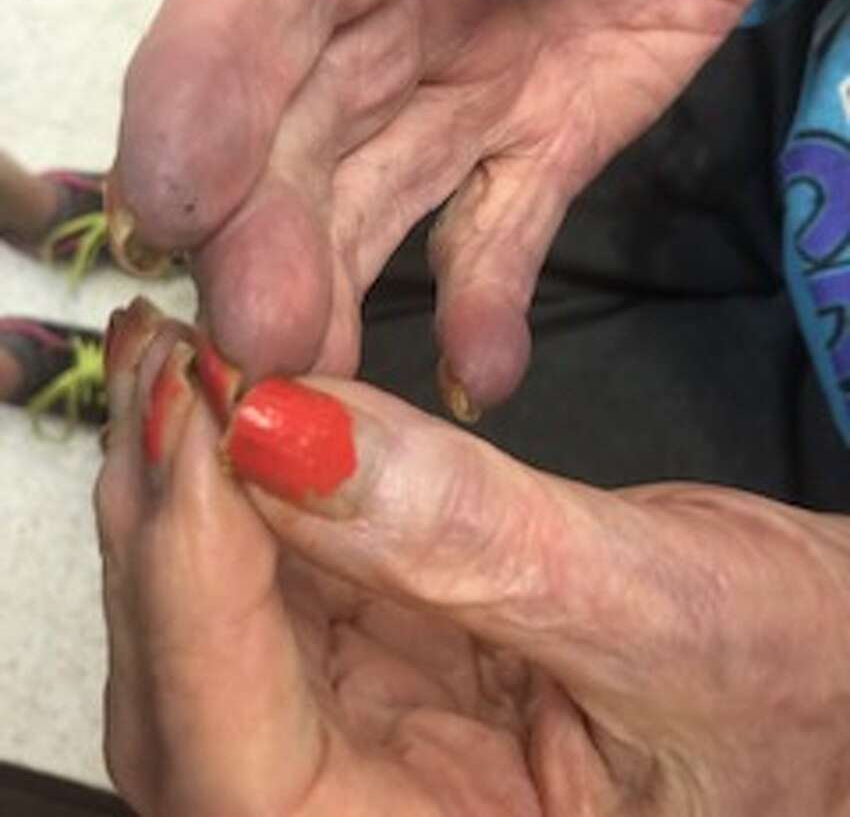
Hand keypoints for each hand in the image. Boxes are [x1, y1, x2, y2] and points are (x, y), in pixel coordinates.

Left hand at [98, 300, 849, 814]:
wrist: (830, 685)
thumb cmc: (797, 691)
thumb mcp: (660, 609)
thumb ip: (473, 536)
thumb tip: (286, 430)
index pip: (241, 771)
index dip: (194, 584)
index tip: (199, 407)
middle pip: (189, 694)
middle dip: (163, 517)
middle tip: (166, 354)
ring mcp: (353, 746)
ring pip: (208, 626)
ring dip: (184, 486)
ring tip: (181, 351)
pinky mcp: (369, 669)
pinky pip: (272, 579)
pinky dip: (242, 480)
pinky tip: (234, 392)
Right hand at [112, 0, 849, 411]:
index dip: (205, 74)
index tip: (167, 192)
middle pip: (287, 116)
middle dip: (258, 227)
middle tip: (252, 337)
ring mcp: (443, 87)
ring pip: (361, 196)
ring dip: (327, 288)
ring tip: (314, 387)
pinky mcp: (516, 153)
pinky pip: (487, 237)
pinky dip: (478, 306)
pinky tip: (475, 369)